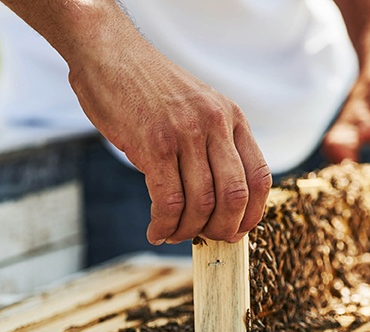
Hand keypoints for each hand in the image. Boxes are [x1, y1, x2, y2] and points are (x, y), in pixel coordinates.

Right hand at [68, 26, 271, 244]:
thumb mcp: (195, 108)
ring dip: (188, 231)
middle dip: (223, 230)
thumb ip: (210, 145)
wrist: (109, 52)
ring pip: (202, 203)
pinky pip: (169, 200)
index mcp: (231, 117)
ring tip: (172, 234)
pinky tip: (156, 230)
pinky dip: (164, 225)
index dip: (252, 214)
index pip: (260, 177)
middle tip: (206, 240)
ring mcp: (186, 134)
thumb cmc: (147, 87)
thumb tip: (213, 201)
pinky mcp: (155, 144)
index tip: (237, 231)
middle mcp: (215, 125)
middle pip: (235, 196)